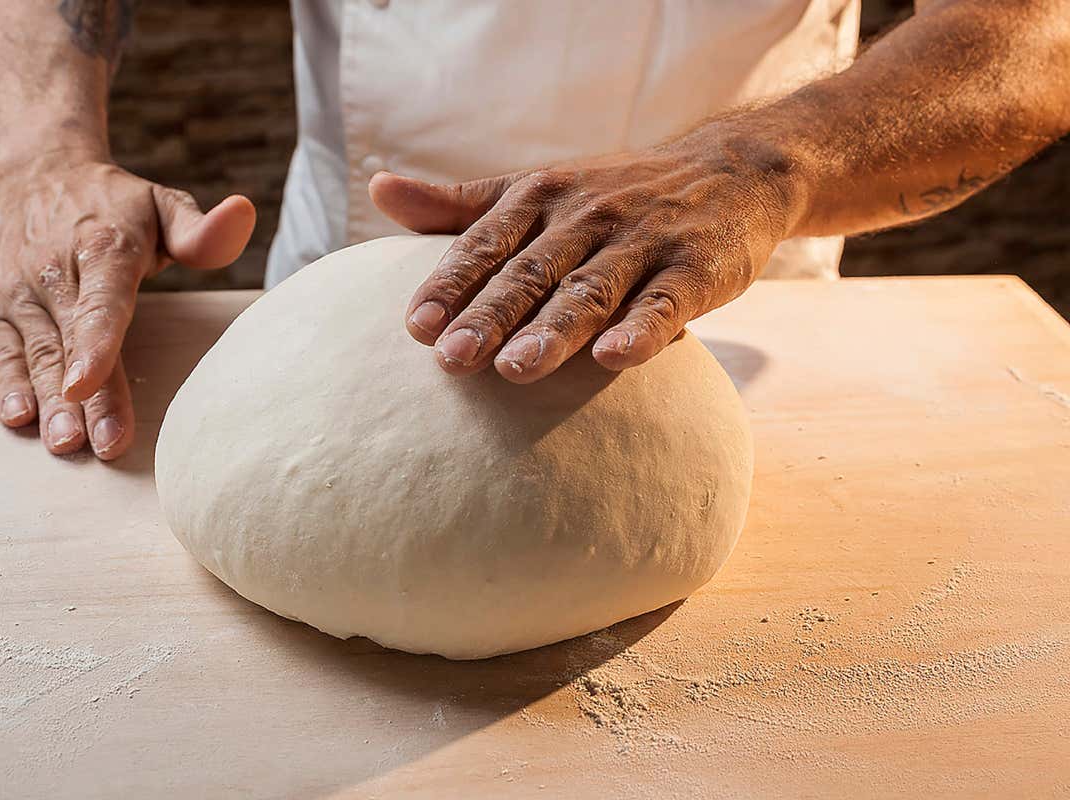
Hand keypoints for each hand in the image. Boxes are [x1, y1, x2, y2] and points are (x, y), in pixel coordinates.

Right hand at [0, 158, 255, 457]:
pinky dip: (8, 385)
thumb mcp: (165, 205)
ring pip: (37, 355)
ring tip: (65, 444)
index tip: (84, 384)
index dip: (94, 344)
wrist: (41, 175)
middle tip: (101, 445)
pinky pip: (4, 352)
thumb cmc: (119, 205)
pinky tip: (19, 419)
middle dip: (86, 399)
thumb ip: (200, 229)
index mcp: (102, 248)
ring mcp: (20, 291)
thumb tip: (243, 214)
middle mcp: (53, 271)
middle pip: (71, 343)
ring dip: (49, 404)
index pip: (100, 303)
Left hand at [370, 127, 801, 382]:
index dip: (452, 283)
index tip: (417, 326)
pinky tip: (614, 358)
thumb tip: (378, 192)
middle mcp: (588, 216)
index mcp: (541, 197)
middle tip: (452, 360)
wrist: (732, 171)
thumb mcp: (536, 189)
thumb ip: (461, 204)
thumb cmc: (614, 194)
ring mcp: (643, 241)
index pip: (487, 242)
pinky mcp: (695, 269)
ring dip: (554, 330)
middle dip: (490, 315)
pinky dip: (641, 329)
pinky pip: (666, 303)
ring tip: (517, 370)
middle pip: (532, 271)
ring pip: (591, 289)